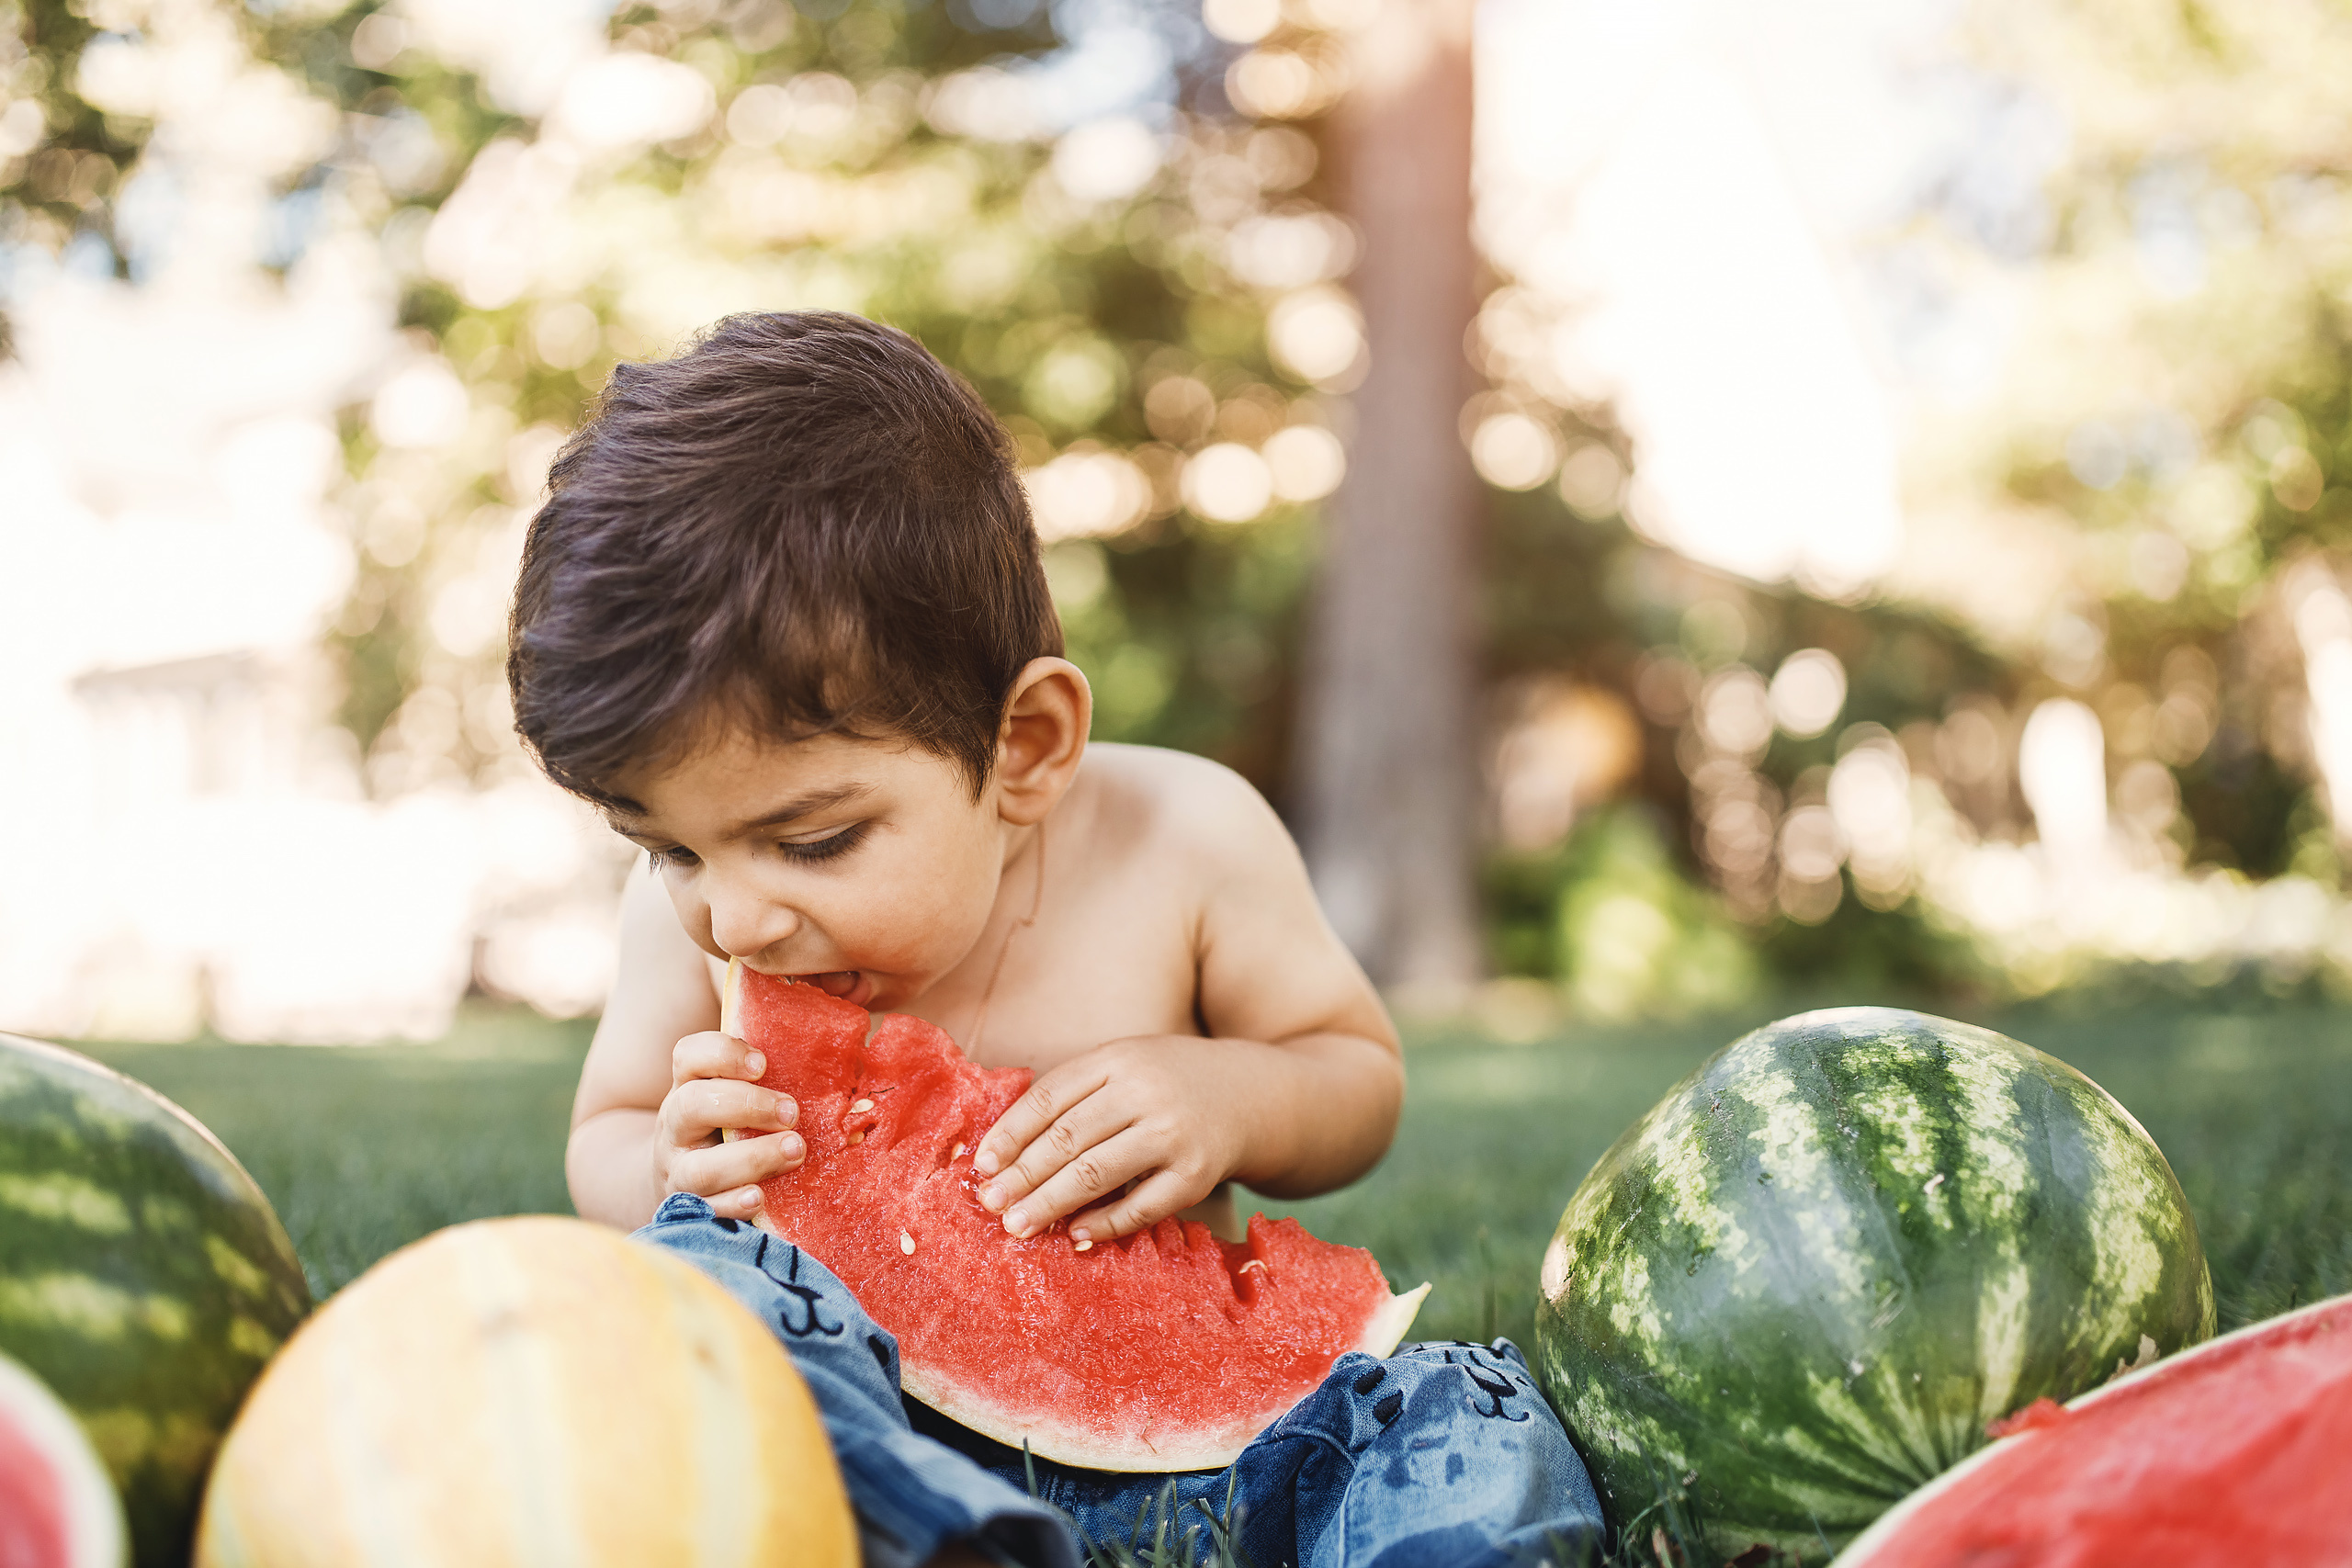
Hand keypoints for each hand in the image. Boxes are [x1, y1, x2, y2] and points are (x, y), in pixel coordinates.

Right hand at [653, 1031, 803, 1221]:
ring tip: (795, 1150)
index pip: (689, 1056)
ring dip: (751, 1159)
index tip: (762, 1063)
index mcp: (687, 1087)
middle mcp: (675, 1127)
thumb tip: (832, 1051)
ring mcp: (677, 1172)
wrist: (681, 1180)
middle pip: (691, 1106)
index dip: (723, 1054)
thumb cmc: (726, 1126)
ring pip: (700, 1168)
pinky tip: (761, 1197)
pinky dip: (734, 1205)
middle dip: (745, 1106)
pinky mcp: (690, 1210)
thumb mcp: (732, 1092)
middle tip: (792, 1112)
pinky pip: (708, 1211)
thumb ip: (761, 1075)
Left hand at [970, 1037, 1248, 1244]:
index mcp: (1117, 1059)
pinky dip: (1104, 1223)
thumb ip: (1073, 1094)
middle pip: (1067, 1138)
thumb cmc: (1166, 1085)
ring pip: (1096, 1172)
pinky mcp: (1196, 1175)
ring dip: (1050, 1203)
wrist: (1251, 1096)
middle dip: (1022, 1176)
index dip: (1010, 1133)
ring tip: (1017, 1226)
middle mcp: (1144, 1091)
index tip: (981, 1166)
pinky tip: (1075, 1234)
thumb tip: (1003, 1149)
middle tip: (991, 1204)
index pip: (1049, 1097)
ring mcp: (1173, 1134)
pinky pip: (1141, 1206)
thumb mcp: (1123, 1066)